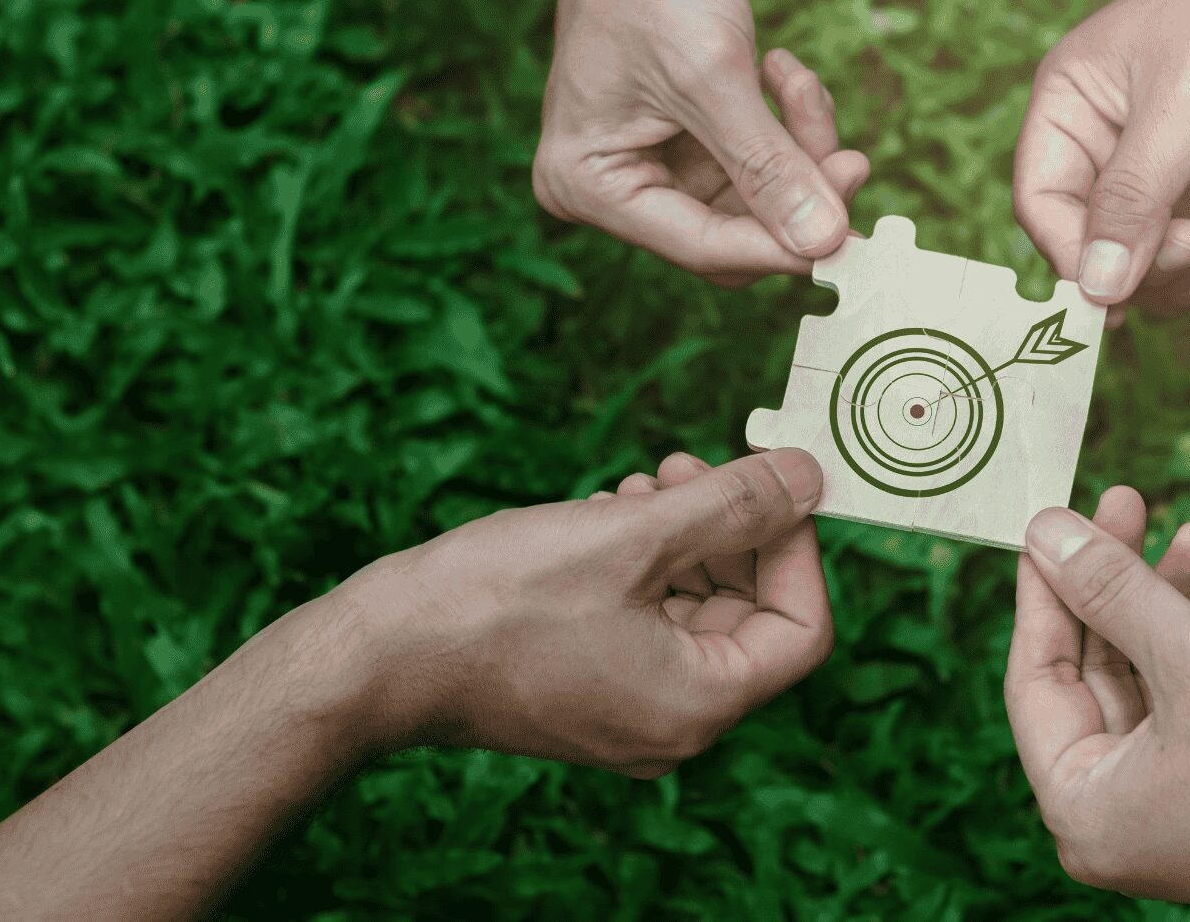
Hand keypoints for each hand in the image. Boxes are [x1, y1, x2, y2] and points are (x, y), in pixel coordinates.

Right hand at [338, 449, 833, 776]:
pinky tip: (603, 516)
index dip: (794, 545)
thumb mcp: (629, 536)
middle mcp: (672, 725)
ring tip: (635, 486)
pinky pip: (641, 625)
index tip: (768, 480)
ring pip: (688, 613)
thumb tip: (809, 478)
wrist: (380, 656)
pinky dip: (638, 567)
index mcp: (698, 704)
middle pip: (744, 617)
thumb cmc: (495, 603)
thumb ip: (731, 506)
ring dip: (680, 540)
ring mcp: (625, 712)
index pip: (799, 628)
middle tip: (686, 466)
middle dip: (728, 532)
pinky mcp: (584, 690)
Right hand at [529, 0, 868, 286]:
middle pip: (730, 233)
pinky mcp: (684, 144)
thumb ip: (768, 167)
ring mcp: (649, 167)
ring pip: (752, 201)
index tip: (849, 236)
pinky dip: (784, 128)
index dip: (778, 245)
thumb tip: (825, 242)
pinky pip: (753, 164)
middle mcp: (612, 188)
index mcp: (587, 184)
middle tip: (852, 159)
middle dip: (794, 195)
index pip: (698, 246)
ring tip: (799, 84)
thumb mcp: (712, 75)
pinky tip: (781, 74)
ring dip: (796, 152)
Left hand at [1005, 488, 1189, 903]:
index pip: (1034, 676)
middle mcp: (1116, 812)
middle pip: (1095, 667)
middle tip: (1130, 502)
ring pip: (1152, 674)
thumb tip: (1043, 531)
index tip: (1050, 520)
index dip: (1043, 590)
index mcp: (1081, 806)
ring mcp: (1174, 800)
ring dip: (1179, 598)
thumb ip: (1108, 590)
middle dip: (1123, 581)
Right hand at [1014, 0, 1189, 321]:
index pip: (1044, 202)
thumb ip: (1132, 199)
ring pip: (1158, 263)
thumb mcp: (1182, 107)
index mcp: (1074, 107)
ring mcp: (1177, 170)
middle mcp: (1116, 145)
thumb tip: (1094, 289)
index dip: (1071, 254)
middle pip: (1100, 245)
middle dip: (1148, 265)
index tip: (1111, 296)